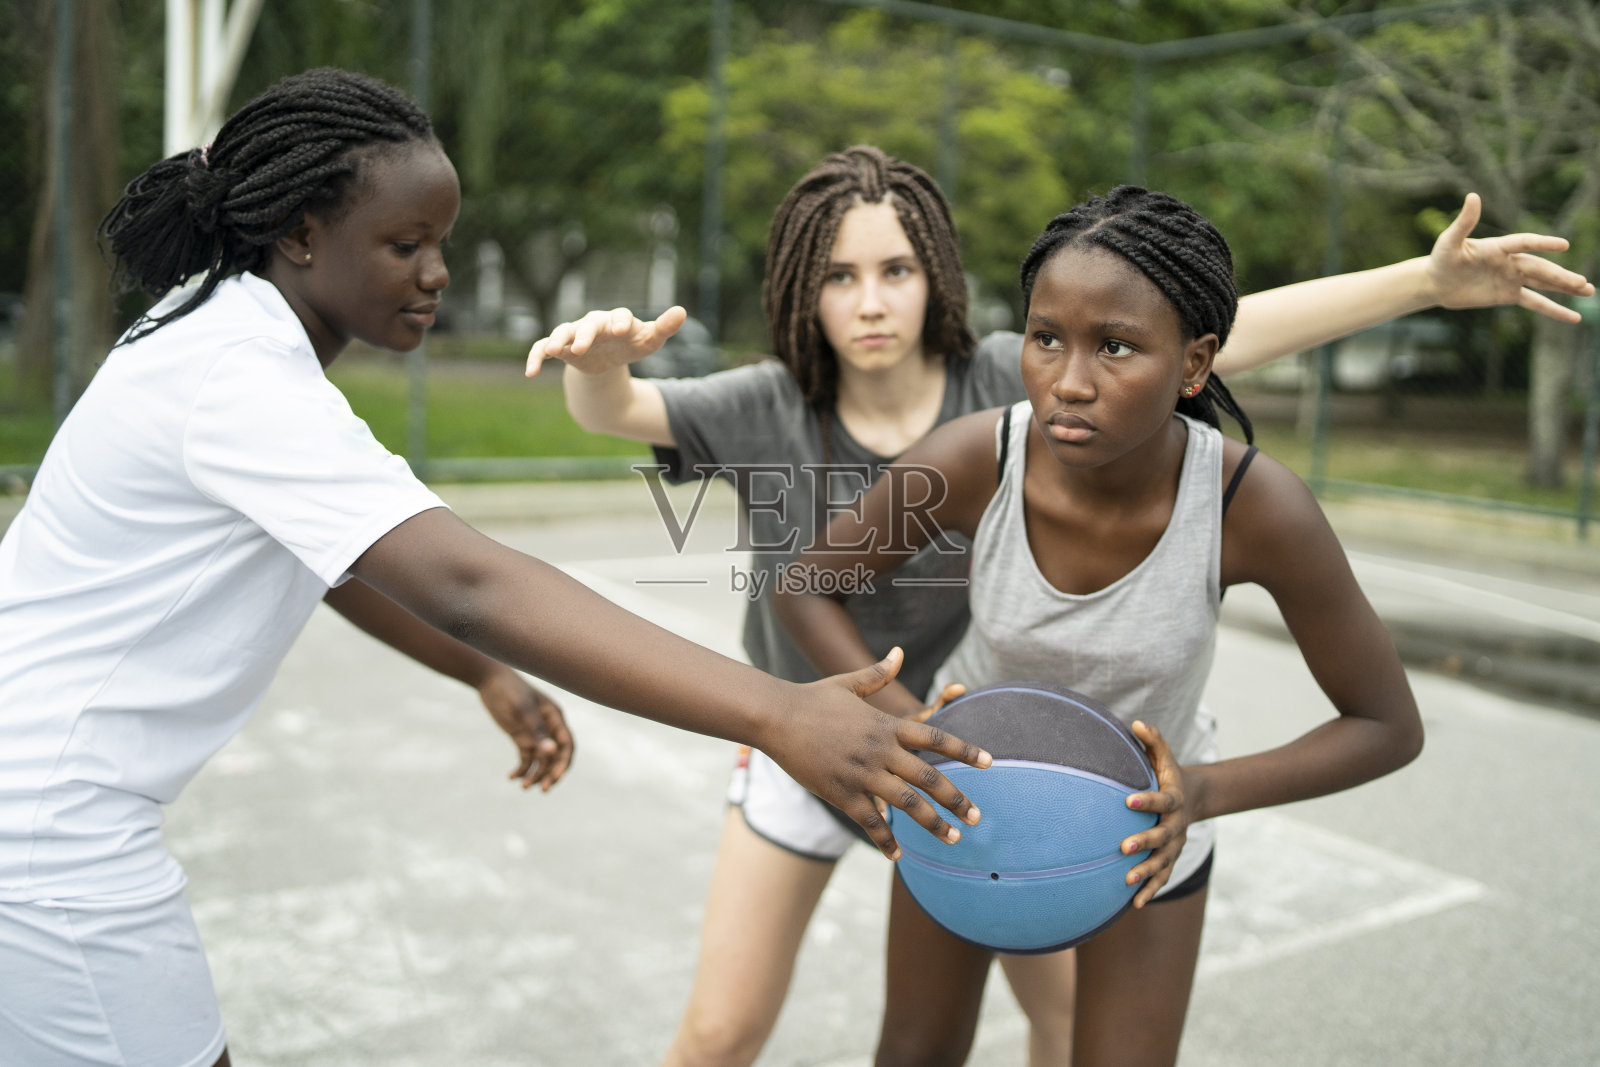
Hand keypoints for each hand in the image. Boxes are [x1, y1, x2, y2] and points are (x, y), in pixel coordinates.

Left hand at [477, 666, 574, 790]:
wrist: (489, 680)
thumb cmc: (509, 691)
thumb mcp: (522, 712)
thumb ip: (537, 732)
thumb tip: (551, 752)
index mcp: (555, 718)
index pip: (566, 746)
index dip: (563, 764)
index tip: (554, 779)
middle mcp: (548, 728)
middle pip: (556, 756)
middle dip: (551, 773)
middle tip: (543, 790)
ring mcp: (535, 733)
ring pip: (541, 760)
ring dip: (535, 774)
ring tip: (523, 786)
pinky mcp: (521, 737)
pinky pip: (526, 758)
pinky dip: (522, 769)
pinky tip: (511, 777)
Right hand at [524, 305, 687, 376]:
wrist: (609, 357)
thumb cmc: (630, 344)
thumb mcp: (648, 340)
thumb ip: (664, 328)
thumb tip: (682, 311)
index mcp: (616, 319)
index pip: (618, 316)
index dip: (618, 322)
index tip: (620, 330)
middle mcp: (592, 323)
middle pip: (588, 325)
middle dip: (585, 334)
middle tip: (583, 345)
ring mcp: (574, 334)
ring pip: (563, 333)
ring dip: (558, 341)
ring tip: (555, 351)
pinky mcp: (561, 349)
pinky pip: (543, 349)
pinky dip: (536, 358)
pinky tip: (530, 373)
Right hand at [761, 649, 991, 860]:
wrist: (777, 717)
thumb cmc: (812, 698)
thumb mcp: (848, 683)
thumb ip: (878, 674)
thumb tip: (900, 652)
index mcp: (886, 726)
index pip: (935, 739)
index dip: (964, 751)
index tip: (989, 763)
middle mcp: (880, 751)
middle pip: (929, 778)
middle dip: (957, 799)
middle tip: (977, 817)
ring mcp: (862, 774)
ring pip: (907, 805)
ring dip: (934, 824)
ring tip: (954, 839)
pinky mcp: (841, 793)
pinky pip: (870, 822)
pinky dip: (886, 841)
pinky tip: (899, 856)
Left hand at [1122, 720, 1188, 907]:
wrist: (1192, 799)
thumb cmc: (1168, 775)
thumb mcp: (1163, 757)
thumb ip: (1152, 741)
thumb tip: (1135, 722)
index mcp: (1174, 799)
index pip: (1161, 800)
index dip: (1146, 801)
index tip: (1127, 801)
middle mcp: (1176, 825)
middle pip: (1162, 836)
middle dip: (1144, 842)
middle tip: (1123, 847)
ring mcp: (1175, 845)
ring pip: (1162, 861)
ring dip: (1146, 872)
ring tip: (1126, 880)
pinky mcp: (1170, 859)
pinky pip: (1162, 877)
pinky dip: (1150, 890)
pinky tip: (1134, 904)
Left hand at [1427, 193, 1593, 322]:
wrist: (1435, 283)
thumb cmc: (1441, 259)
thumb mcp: (1449, 242)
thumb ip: (1464, 222)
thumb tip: (1473, 196)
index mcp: (1499, 247)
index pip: (1524, 243)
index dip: (1542, 244)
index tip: (1563, 245)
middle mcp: (1510, 261)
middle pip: (1540, 268)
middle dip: (1560, 276)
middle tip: (1581, 283)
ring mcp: (1512, 278)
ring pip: (1543, 283)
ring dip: (1565, 287)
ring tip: (1588, 290)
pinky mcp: (1508, 295)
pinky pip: (1535, 302)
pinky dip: (1553, 309)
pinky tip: (1573, 317)